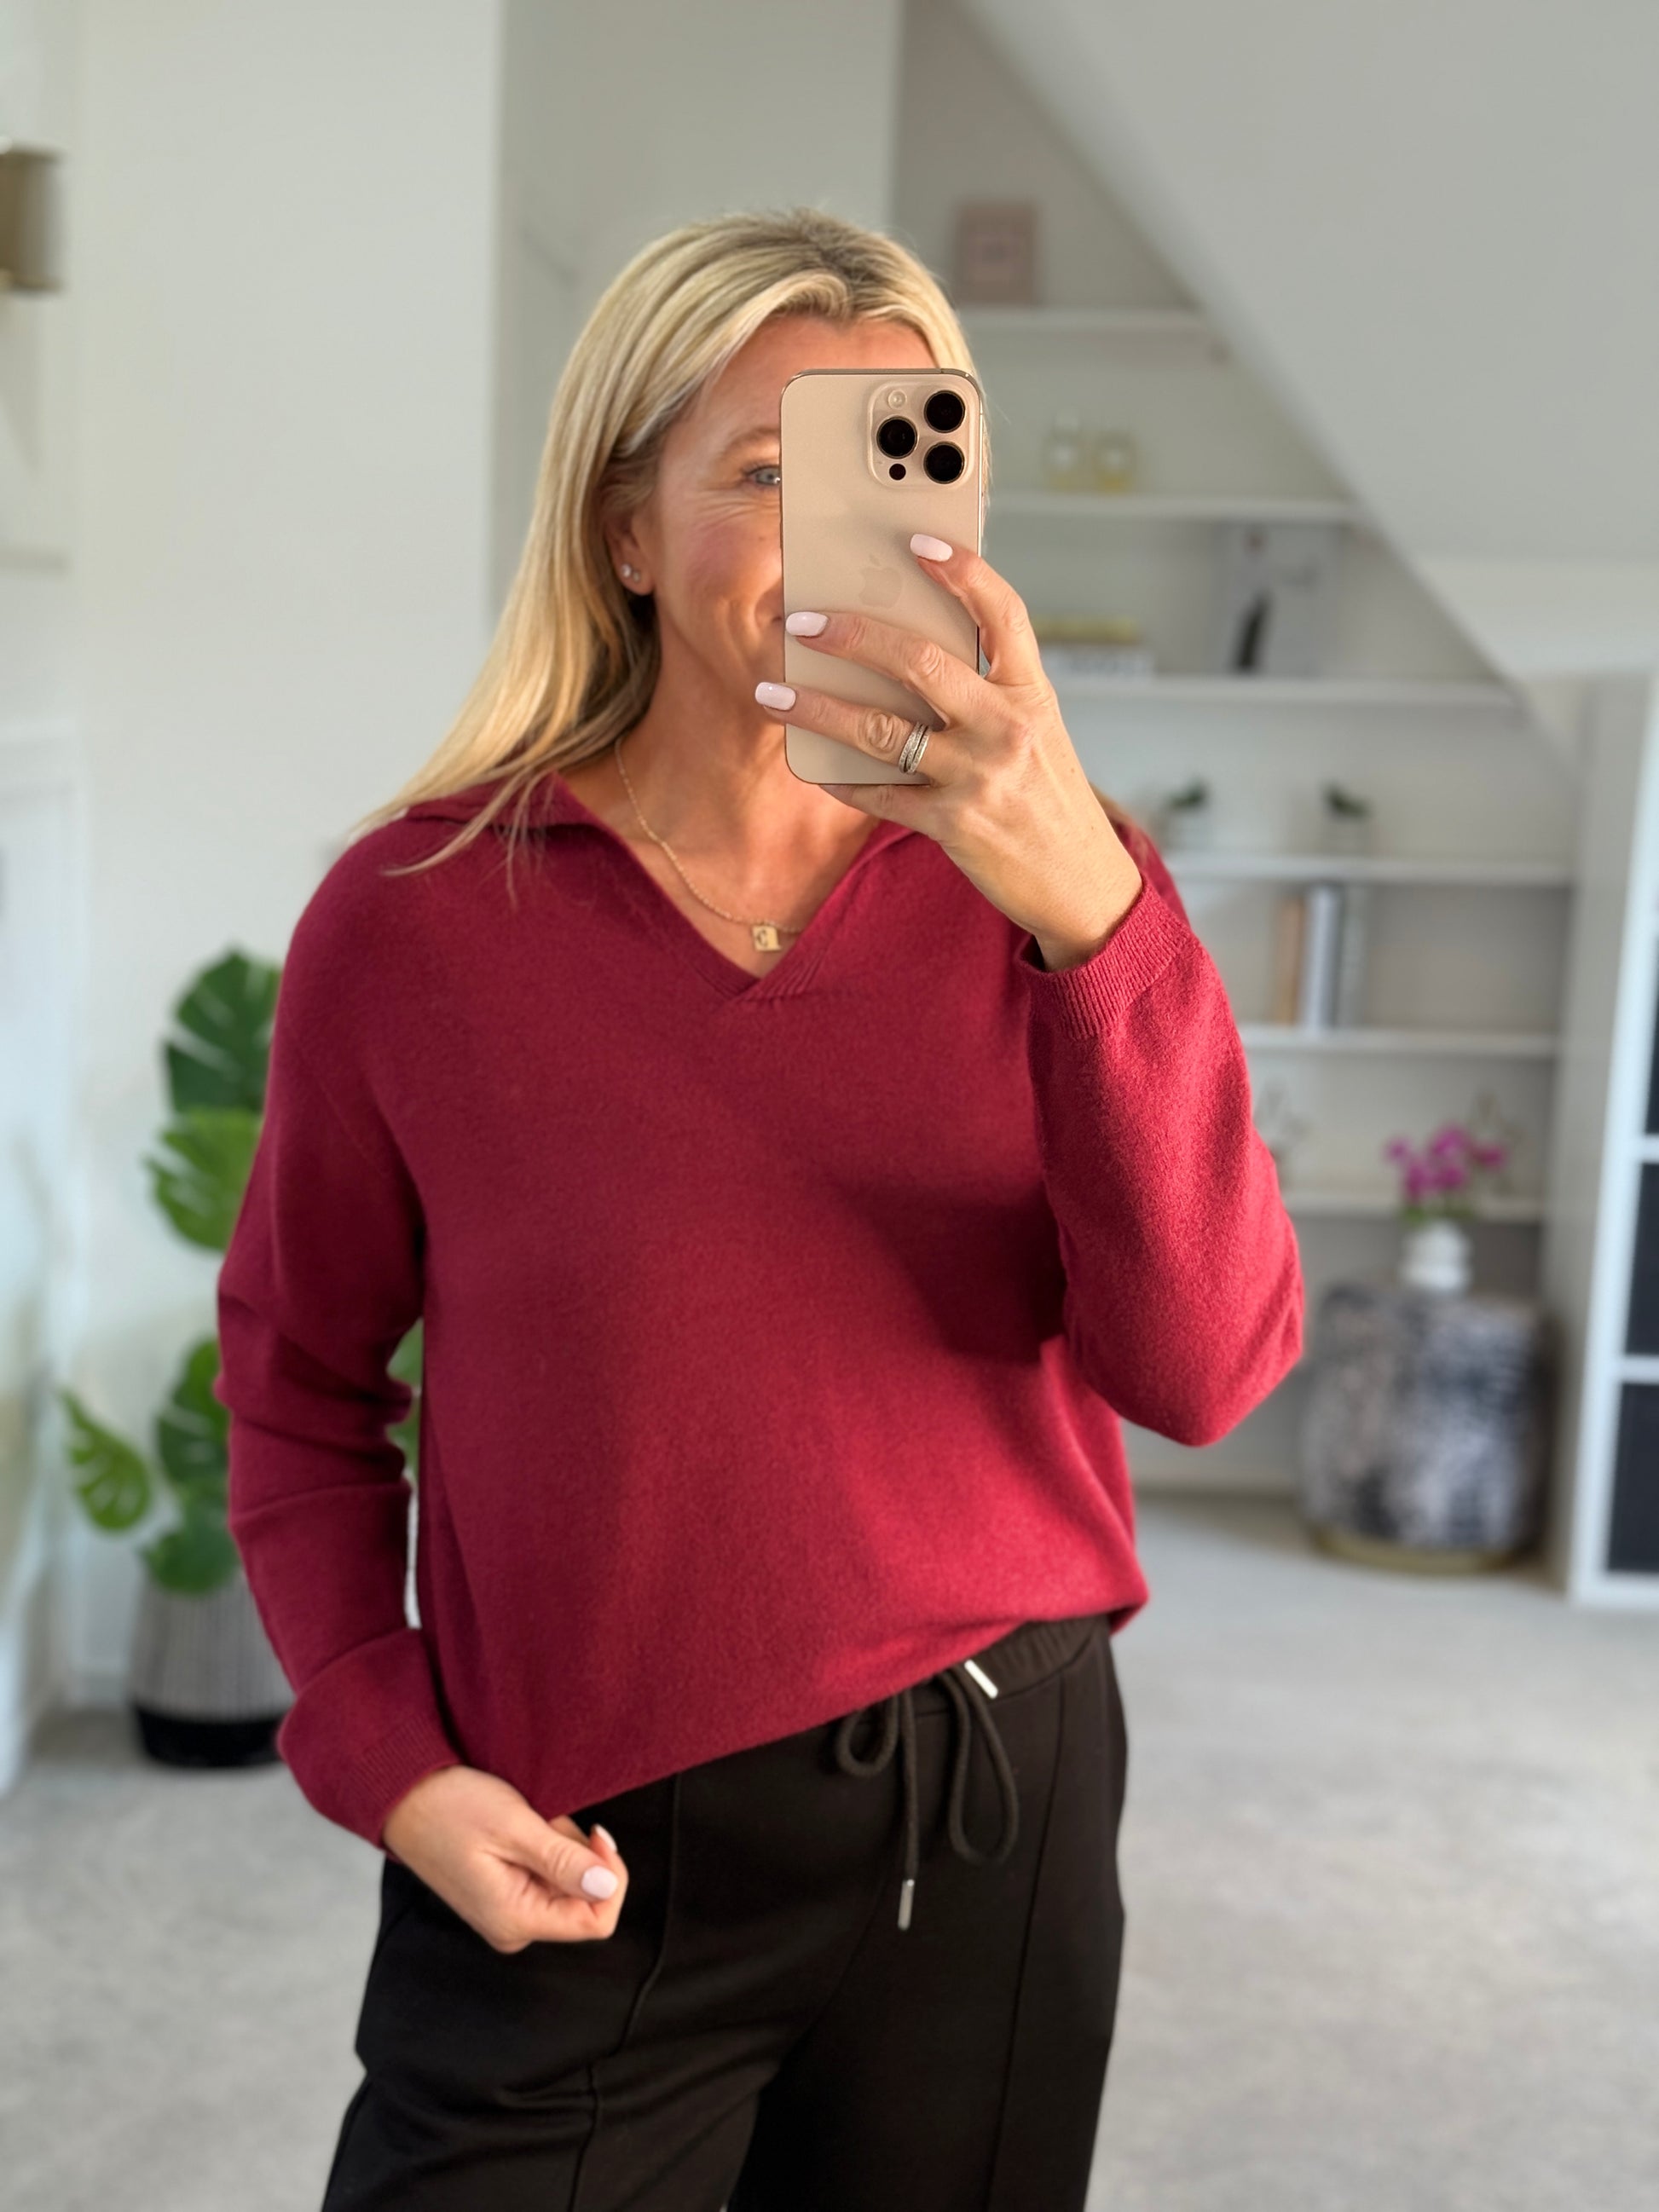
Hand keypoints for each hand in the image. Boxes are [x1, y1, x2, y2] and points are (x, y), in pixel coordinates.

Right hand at [379, 1764, 629, 1951]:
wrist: (404, 1797)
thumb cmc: (451, 1808)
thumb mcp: (515, 1827)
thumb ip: (564, 1861)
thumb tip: (608, 1887)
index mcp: (516, 1920)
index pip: (597, 1921)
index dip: (611, 1877)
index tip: (597, 1834)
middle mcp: (513, 1927)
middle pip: (583, 1899)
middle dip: (578, 1854)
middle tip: (547, 1820)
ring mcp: (507, 1913)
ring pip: (566, 1883)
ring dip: (560, 1845)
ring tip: (527, 1820)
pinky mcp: (503, 1895)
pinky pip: (545, 1876)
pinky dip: (545, 1847)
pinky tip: (520, 1826)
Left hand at [759, 535, 1142, 970]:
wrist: (1081, 882)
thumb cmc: (1047, 796)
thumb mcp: (1036, 730)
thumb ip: (986, 690)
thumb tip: (901, 650)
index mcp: (1031, 692)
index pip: (1002, 613)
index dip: (962, 571)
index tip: (916, 539)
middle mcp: (1008, 727)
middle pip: (919, 661)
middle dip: (851, 635)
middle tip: (802, 622)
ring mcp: (980, 776)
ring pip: (881, 730)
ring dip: (817, 708)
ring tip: (773, 693)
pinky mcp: (954, 825)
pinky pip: (879, 795)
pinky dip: (841, 780)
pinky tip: (813, 767)